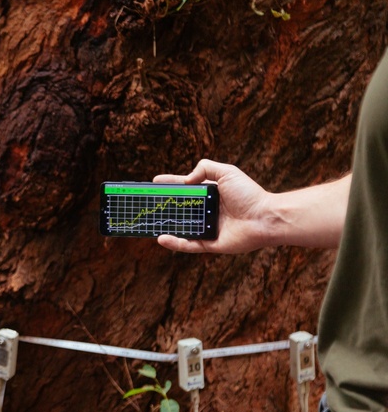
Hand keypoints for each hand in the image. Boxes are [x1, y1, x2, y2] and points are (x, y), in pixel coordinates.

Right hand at [153, 159, 271, 253]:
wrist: (265, 217)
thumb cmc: (249, 194)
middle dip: (163, 206)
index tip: (154, 182)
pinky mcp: (210, 244)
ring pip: (181, 227)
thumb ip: (205, 168)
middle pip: (180, 208)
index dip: (170, 185)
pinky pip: (188, 244)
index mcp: (210, 194)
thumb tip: (186, 179)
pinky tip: (161, 238)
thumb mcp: (227, 172)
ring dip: (164, 225)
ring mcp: (207, 228)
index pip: (185, 188)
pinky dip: (174, 243)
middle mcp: (207, 212)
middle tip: (146, 202)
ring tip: (148, 221)